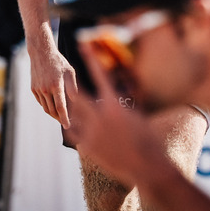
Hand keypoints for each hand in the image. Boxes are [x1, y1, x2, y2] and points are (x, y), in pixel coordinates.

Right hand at [27, 33, 77, 128]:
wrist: (41, 52)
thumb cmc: (59, 61)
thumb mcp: (70, 71)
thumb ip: (73, 87)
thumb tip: (76, 102)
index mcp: (56, 85)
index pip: (61, 107)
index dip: (65, 118)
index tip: (68, 125)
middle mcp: (46, 89)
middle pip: (53, 110)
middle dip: (60, 118)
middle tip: (66, 122)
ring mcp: (38, 89)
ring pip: (46, 108)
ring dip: (53, 114)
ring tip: (61, 116)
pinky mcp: (33, 89)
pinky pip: (41, 102)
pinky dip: (47, 106)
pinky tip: (53, 107)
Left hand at [68, 39, 163, 187]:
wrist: (145, 164)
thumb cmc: (146, 137)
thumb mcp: (137, 114)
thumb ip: (124, 101)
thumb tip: (119, 91)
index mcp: (113, 105)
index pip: (100, 76)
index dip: (91, 59)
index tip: (84, 46)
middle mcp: (99, 117)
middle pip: (77, 96)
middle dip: (69, 85)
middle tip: (63, 76)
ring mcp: (91, 133)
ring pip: (73, 115)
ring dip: (71, 109)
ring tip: (67, 103)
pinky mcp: (88, 148)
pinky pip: (75, 133)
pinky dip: (74, 127)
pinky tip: (74, 126)